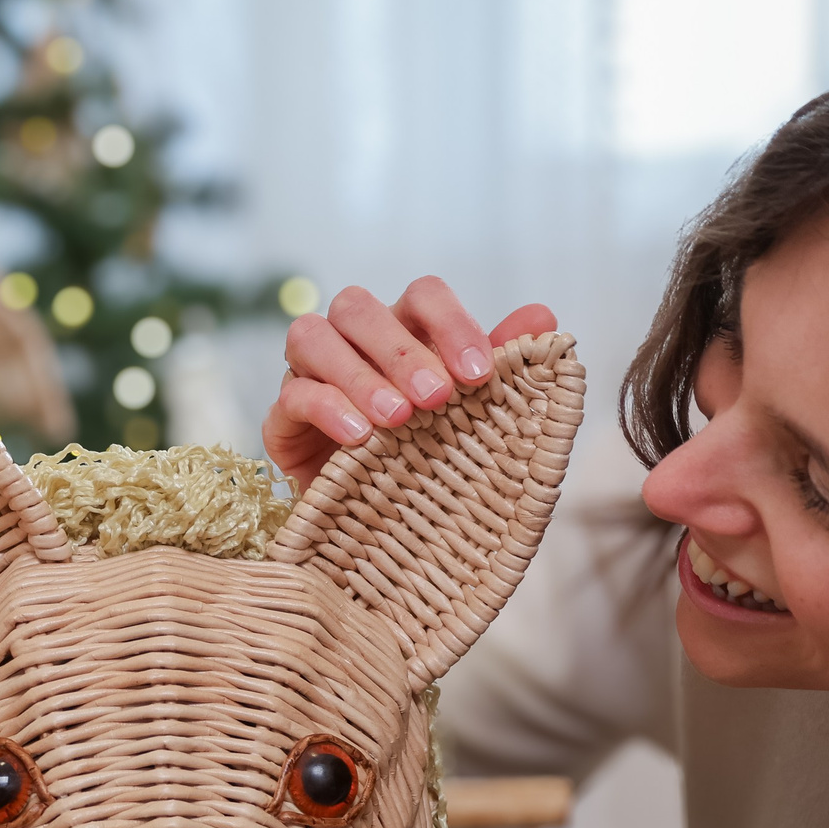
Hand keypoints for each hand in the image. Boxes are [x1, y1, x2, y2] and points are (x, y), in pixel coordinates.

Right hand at [264, 278, 559, 486]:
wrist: (383, 531)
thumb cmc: (431, 460)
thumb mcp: (474, 417)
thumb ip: (502, 366)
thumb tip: (546, 319)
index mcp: (404, 330)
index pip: (421, 296)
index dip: (450, 323)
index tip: (479, 375)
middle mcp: (351, 341)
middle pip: (357, 306)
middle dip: (400, 349)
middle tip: (438, 397)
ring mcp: (308, 374)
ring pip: (312, 336)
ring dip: (359, 374)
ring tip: (397, 419)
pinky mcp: (282, 418)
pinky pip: (291, 394)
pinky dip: (326, 408)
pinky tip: (359, 437)